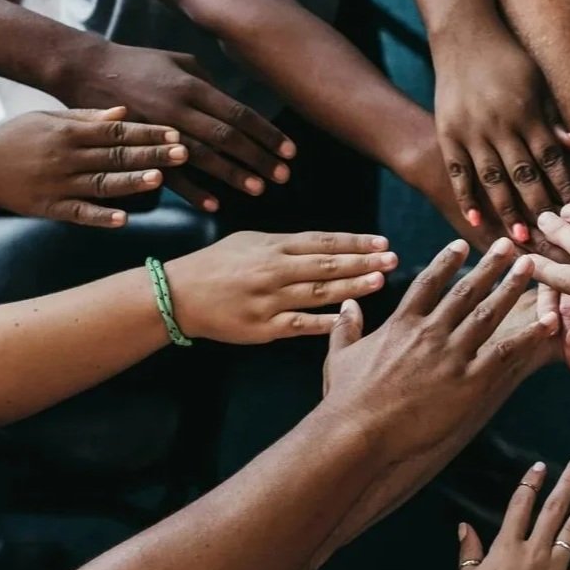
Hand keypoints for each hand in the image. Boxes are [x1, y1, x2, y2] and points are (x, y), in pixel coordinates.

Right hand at [0, 108, 185, 226]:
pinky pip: (79, 214)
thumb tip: (124, 111)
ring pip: (102, 184)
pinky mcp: (49, 208)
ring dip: (132, 182)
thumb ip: (86, 117)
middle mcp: (65, 157)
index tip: (175, 132)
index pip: (116, 130)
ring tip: (161, 179)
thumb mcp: (47, 119)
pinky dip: (101, 217)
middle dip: (151, 154)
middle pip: (115, 156)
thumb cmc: (14, 139)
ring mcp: (58, 184)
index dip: (147, 132)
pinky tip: (125, 219)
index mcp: (68, 132)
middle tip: (184, 153)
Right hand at [50, 40, 294, 210]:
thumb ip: (209, 82)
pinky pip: (169, 173)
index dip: (266, 133)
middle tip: (282, 176)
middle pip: (227, 137)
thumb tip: (235, 105)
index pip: (239, 112)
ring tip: (258, 189)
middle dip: (257, 157)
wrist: (86, 69)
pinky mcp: (138, 146)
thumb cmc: (139, 64)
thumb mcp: (179, 61)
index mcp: (193, 86)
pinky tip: (214, 204)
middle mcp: (179, 108)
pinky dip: (193, 191)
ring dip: (232, 175)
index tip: (289, 151)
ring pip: (203, 157)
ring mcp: (158, 129)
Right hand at [165, 230, 396, 342]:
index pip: (322, 242)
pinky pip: (299, 324)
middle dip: (363, 262)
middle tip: (392, 259)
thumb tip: (328, 244)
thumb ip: (287, 244)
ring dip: (352, 288)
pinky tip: (347, 317)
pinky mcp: (263, 327)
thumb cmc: (217, 265)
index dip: (355, 242)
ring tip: (379, 281)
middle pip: (326, 265)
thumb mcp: (250, 242)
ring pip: (318, 293)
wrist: (177, 294)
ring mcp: (269, 300)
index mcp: (273, 247)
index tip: (382, 241)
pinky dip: (323, 321)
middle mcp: (273, 270)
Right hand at [322, 237, 558, 454]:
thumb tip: (346, 306)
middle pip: (466, 291)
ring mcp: (451, 354)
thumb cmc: (346, 399)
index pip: (428, 283)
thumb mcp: (339, 356)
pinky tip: (547, 321)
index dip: (447, 262)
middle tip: (510, 246)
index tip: (462, 245)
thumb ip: (346, 328)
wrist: (359, 430)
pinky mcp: (468, 381)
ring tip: (530, 268)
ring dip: (512, 288)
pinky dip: (528, 336)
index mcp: (401, 323)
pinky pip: (505, 352)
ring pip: (489, 313)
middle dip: (490, 266)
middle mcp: (430, 331)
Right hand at [432, 27, 569, 242]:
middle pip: (523, 174)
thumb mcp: (537, 83)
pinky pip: (459, 172)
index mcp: (527, 112)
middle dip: (540, 206)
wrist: (463, 35)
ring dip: (507, 210)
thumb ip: (554, 118)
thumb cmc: (508, 59)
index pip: (550, 157)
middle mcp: (499, 124)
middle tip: (553, 235)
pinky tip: (476, 221)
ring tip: (520, 236)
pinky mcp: (448, 132)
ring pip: (492, 179)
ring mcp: (471, 130)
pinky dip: (467, 198)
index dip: (564, 184)